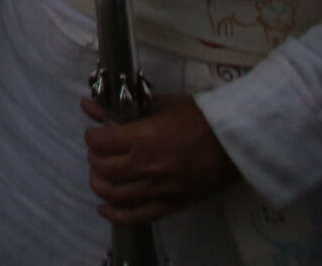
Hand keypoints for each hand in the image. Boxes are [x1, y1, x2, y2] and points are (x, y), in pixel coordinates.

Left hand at [80, 93, 236, 224]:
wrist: (233, 142)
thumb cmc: (199, 119)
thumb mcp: (160, 105)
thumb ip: (122, 108)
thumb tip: (89, 106)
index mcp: (143, 138)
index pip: (100, 142)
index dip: (92, 137)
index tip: (95, 134)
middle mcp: (147, 166)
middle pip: (104, 169)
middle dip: (95, 159)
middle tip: (99, 153)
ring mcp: (158, 189)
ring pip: (115, 195)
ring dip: (100, 185)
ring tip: (100, 176)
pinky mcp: (171, 205)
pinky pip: (136, 216)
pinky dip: (116, 215)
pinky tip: (106, 209)